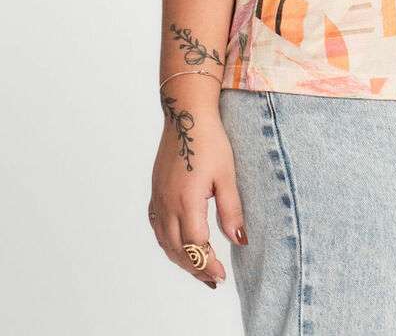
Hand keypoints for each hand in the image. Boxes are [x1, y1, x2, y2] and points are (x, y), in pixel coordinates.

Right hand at [148, 103, 246, 289]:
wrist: (186, 115)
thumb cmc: (210, 140)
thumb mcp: (227, 174)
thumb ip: (231, 209)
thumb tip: (239, 240)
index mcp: (187, 201)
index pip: (195, 245)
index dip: (208, 264)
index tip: (221, 276)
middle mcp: (168, 204)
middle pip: (178, 249)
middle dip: (195, 268)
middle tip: (213, 280)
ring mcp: (158, 199)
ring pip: (165, 241)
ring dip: (181, 259)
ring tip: (199, 269)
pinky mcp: (156, 192)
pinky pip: (157, 227)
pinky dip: (168, 243)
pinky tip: (178, 246)